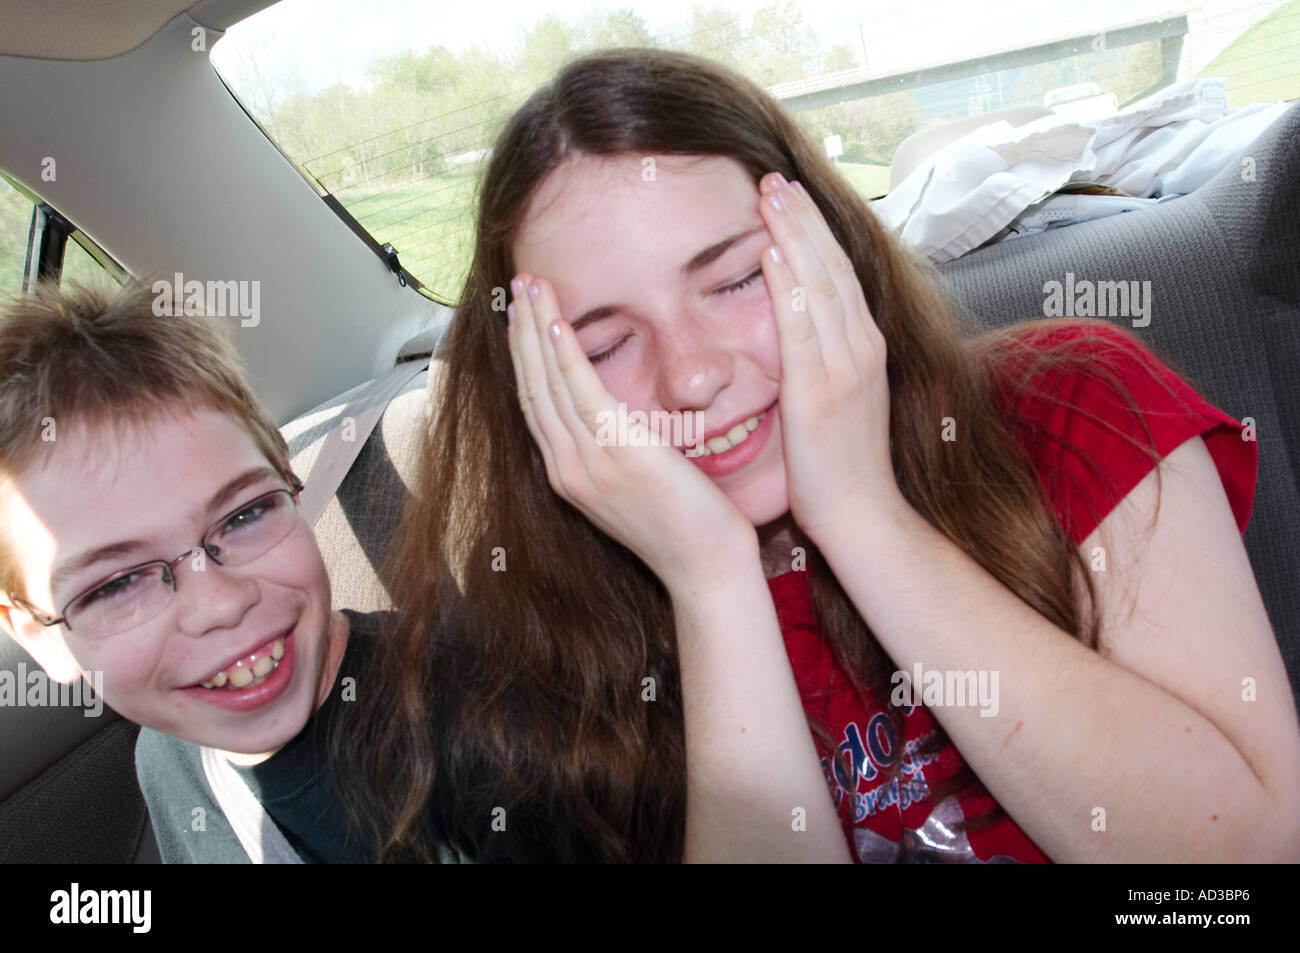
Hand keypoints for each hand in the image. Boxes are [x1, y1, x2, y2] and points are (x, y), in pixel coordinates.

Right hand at [507, 274, 758, 596]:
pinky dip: (565, 355)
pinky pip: (582, 393)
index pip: (535, 405)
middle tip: (516, 284)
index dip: (524, 357)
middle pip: (531, 388)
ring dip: (535, 329)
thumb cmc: (685, 527)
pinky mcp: (619, 454)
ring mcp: (588, 464)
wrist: (706, 569)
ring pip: (547, 383)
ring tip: (529, 285)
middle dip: (520, 333)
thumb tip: (617, 418)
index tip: (522, 315)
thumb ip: (616, 450)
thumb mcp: (636, 485)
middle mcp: (567, 469)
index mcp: (569, 475)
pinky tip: (556, 323)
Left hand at [755, 173, 908, 547]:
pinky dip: (788, 284)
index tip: (790, 197)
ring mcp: (844, 366)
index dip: (814, 232)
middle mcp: (861, 347)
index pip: (838, 273)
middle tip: (773, 177)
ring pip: (819, 283)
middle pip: (831, 265)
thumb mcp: (841, 401)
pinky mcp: (820, 390)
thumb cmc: (843, 468)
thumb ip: (826, 361)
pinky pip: (802, 327)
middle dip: (803, 217)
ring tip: (768, 194)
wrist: (864, 517)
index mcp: (865, 347)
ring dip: (793, 234)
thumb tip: (803, 333)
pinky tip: (771, 251)